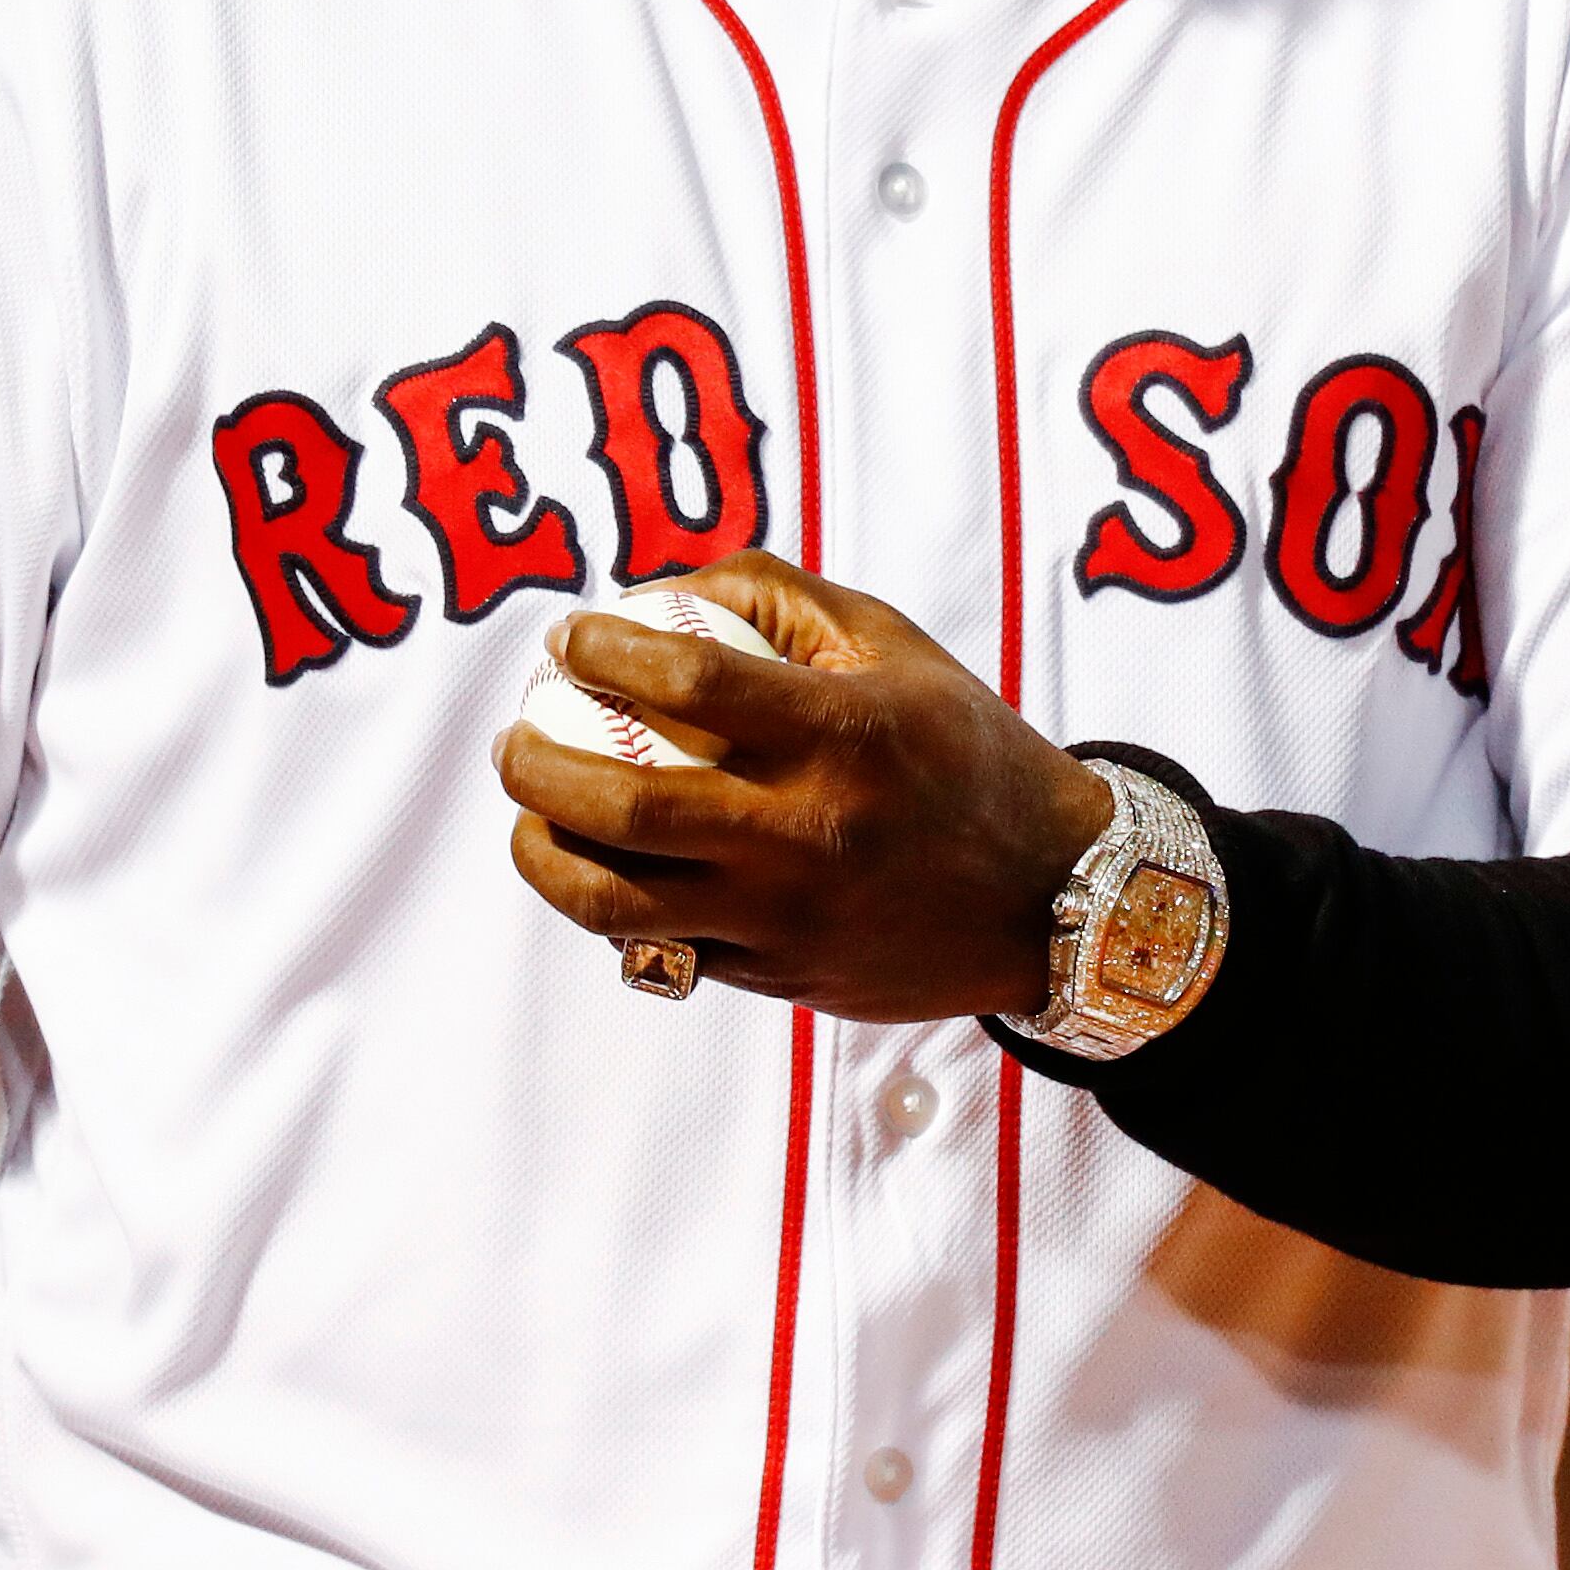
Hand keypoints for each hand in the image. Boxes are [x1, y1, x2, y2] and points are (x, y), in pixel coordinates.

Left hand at [496, 550, 1115, 1021]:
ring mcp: (791, 918)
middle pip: (631, 807)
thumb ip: (781, 599)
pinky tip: (600, 869)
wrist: (1053, 894)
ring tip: (530, 819)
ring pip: (621, 905)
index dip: (606, 650)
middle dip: (541, 769)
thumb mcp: (894, 648)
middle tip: (516, 737)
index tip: (568, 639)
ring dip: (546, 858)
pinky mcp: (782, 977)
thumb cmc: (963, 750)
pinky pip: (665, 950)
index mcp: (845, 736)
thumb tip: (659, 592)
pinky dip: (614, 911)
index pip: (689, 682)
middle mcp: (811, 833)